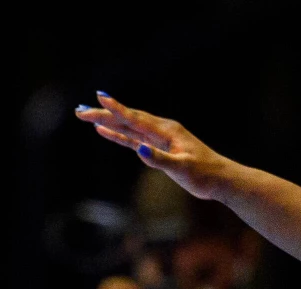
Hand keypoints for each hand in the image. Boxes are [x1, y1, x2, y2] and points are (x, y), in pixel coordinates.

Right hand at [74, 93, 232, 200]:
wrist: (220, 178)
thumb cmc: (204, 174)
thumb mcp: (182, 168)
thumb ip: (159, 159)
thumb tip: (139, 150)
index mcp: (165, 131)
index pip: (135, 118)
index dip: (117, 109)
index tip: (99, 97)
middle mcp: (160, 131)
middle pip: (127, 119)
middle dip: (104, 114)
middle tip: (80, 110)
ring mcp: (158, 139)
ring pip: (128, 127)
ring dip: (108, 121)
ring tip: (87, 116)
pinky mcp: (157, 148)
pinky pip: (133, 138)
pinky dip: (118, 134)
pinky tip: (105, 131)